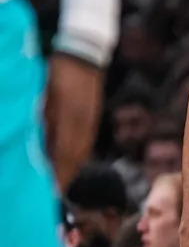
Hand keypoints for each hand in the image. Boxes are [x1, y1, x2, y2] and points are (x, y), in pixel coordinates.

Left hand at [44, 54, 103, 189]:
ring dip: (69, 167)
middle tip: (52, 192)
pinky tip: (68, 159)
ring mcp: (90, 122)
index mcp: (70, 121)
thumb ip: (43, 123)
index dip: (56, 176)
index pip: (63, 157)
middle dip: (63, 176)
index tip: (49, 192)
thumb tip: (38, 148)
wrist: (84, 54)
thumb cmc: (58, 73)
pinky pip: (83, 142)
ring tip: (58, 180)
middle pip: (74, 158)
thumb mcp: (44, 98)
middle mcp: (83, 125)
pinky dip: (75, 154)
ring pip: (80, 152)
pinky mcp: (91, 118)